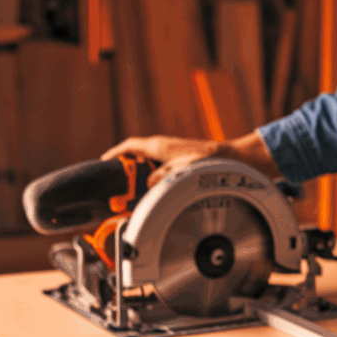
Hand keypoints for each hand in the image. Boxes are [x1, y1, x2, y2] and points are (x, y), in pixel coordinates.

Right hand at [100, 132, 280, 187]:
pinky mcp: (179, 159)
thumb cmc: (209, 163)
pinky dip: (152, 176)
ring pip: (147, 162)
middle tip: (118, 185)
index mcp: (158, 145)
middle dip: (125, 168)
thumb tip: (148, 185)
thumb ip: (161, 178)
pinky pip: (158, 166)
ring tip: (134, 191)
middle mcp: (163, 146)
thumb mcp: (180, 172)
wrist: (231, 160)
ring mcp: (171, 152)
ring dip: (139, 174)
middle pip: (135, 155)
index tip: (104, 164)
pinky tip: (155, 189)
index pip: (129, 146)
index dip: (115, 155)